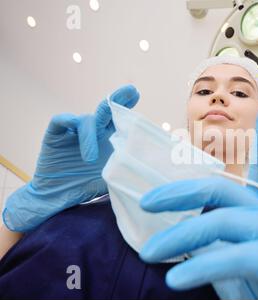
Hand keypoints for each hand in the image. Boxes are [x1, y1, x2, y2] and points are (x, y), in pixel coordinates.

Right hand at [2, 85, 139, 231]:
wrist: (58, 197)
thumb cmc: (87, 186)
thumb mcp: (113, 179)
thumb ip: (126, 171)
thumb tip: (149, 172)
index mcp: (108, 138)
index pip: (119, 118)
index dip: (126, 105)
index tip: (136, 94)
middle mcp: (93, 130)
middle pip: (106, 110)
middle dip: (118, 99)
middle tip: (131, 91)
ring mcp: (74, 131)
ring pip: (86, 120)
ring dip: (90, 137)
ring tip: (90, 159)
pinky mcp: (55, 136)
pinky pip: (60, 121)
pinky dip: (66, 119)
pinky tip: (72, 122)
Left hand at [139, 106, 257, 299]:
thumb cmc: (256, 286)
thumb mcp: (225, 257)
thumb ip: (206, 240)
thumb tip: (170, 232)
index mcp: (256, 213)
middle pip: (222, 188)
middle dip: (180, 191)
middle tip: (147, 202)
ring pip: (221, 221)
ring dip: (179, 235)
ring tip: (149, 253)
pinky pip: (234, 256)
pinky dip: (202, 265)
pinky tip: (177, 279)